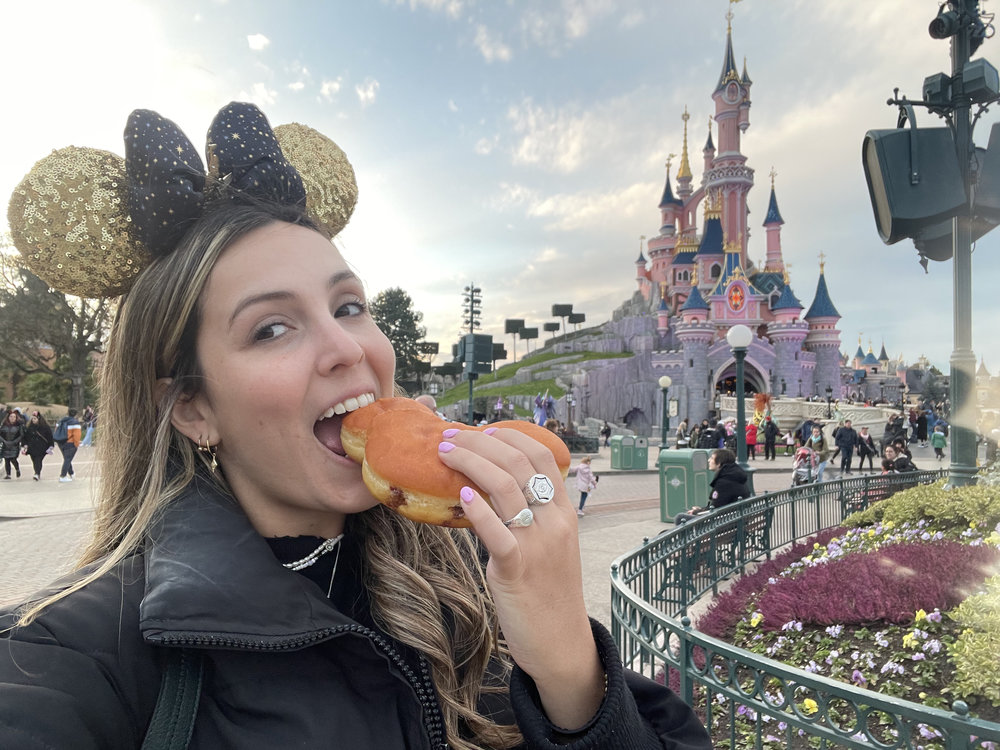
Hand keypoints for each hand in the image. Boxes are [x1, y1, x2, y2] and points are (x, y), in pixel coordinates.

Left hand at [437, 427, 603, 729]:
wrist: (562, 643)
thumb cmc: (549, 591)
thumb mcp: (551, 545)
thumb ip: (533, 515)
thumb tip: (493, 487)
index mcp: (564, 511)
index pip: (542, 455)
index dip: (510, 436)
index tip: (482, 429)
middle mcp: (554, 521)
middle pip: (517, 463)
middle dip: (480, 442)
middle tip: (450, 436)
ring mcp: (537, 543)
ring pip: (504, 487)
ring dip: (470, 463)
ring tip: (444, 453)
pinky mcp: (517, 568)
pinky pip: (496, 531)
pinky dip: (478, 509)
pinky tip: (461, 496)